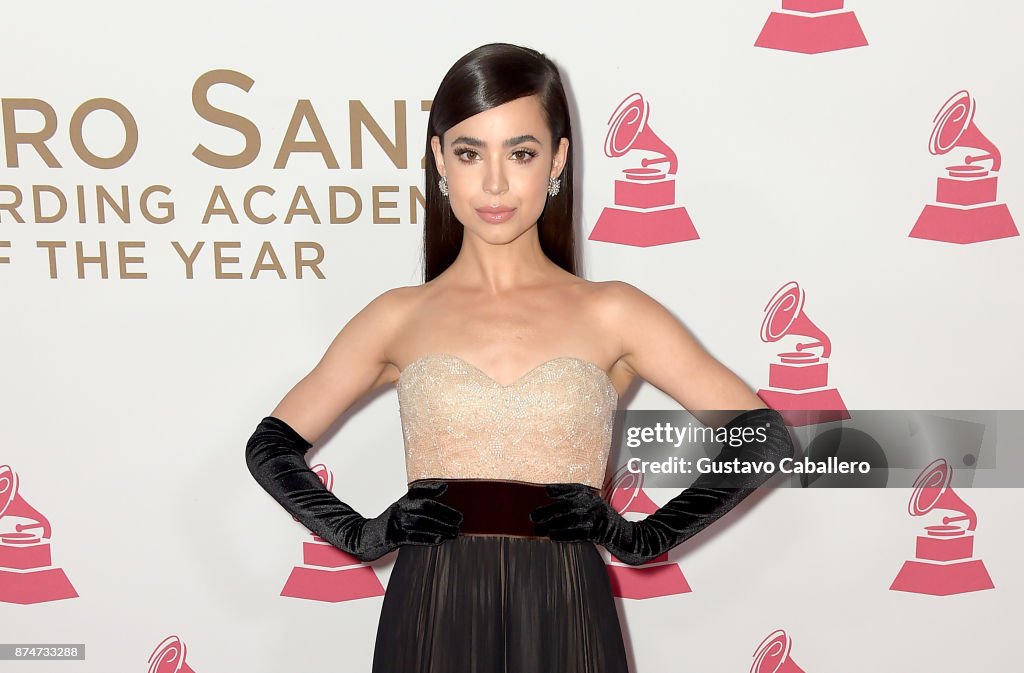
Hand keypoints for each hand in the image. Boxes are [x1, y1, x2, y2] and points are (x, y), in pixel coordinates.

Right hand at [356, 480, 462, 561]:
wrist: (364, 538)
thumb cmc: (388, 525)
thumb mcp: (401, 510)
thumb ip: (419, 502)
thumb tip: (443, 490)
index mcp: (402, 502)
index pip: (418, 490)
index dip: (431, 487)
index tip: (446, 487)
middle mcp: (399, 509)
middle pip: (425, 508)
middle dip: (445, 513)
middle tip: (459, 519)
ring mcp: (396, 523)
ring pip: (422, 523)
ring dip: (441, 528)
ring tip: (454, 532)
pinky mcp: (393, 537)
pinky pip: (414, 537)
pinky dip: (429, 538)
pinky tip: (440, 540)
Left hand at [529, 482, 655, 565]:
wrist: (624, 535)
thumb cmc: (604, 520)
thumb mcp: (593, 504)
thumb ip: (577, 501)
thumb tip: (550, 502)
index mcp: (591, 495)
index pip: (573, 488)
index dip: (559, 489)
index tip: (546, 490)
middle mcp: (593, 503)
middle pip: (566, 506)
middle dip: (547, 510)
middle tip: (532, 515)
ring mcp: (595, 517)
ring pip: (569, 520)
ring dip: (551, 525)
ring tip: (537, 528)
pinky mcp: (597, 532)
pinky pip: (577, 533)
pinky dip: (563, 535)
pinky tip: (552, 536)